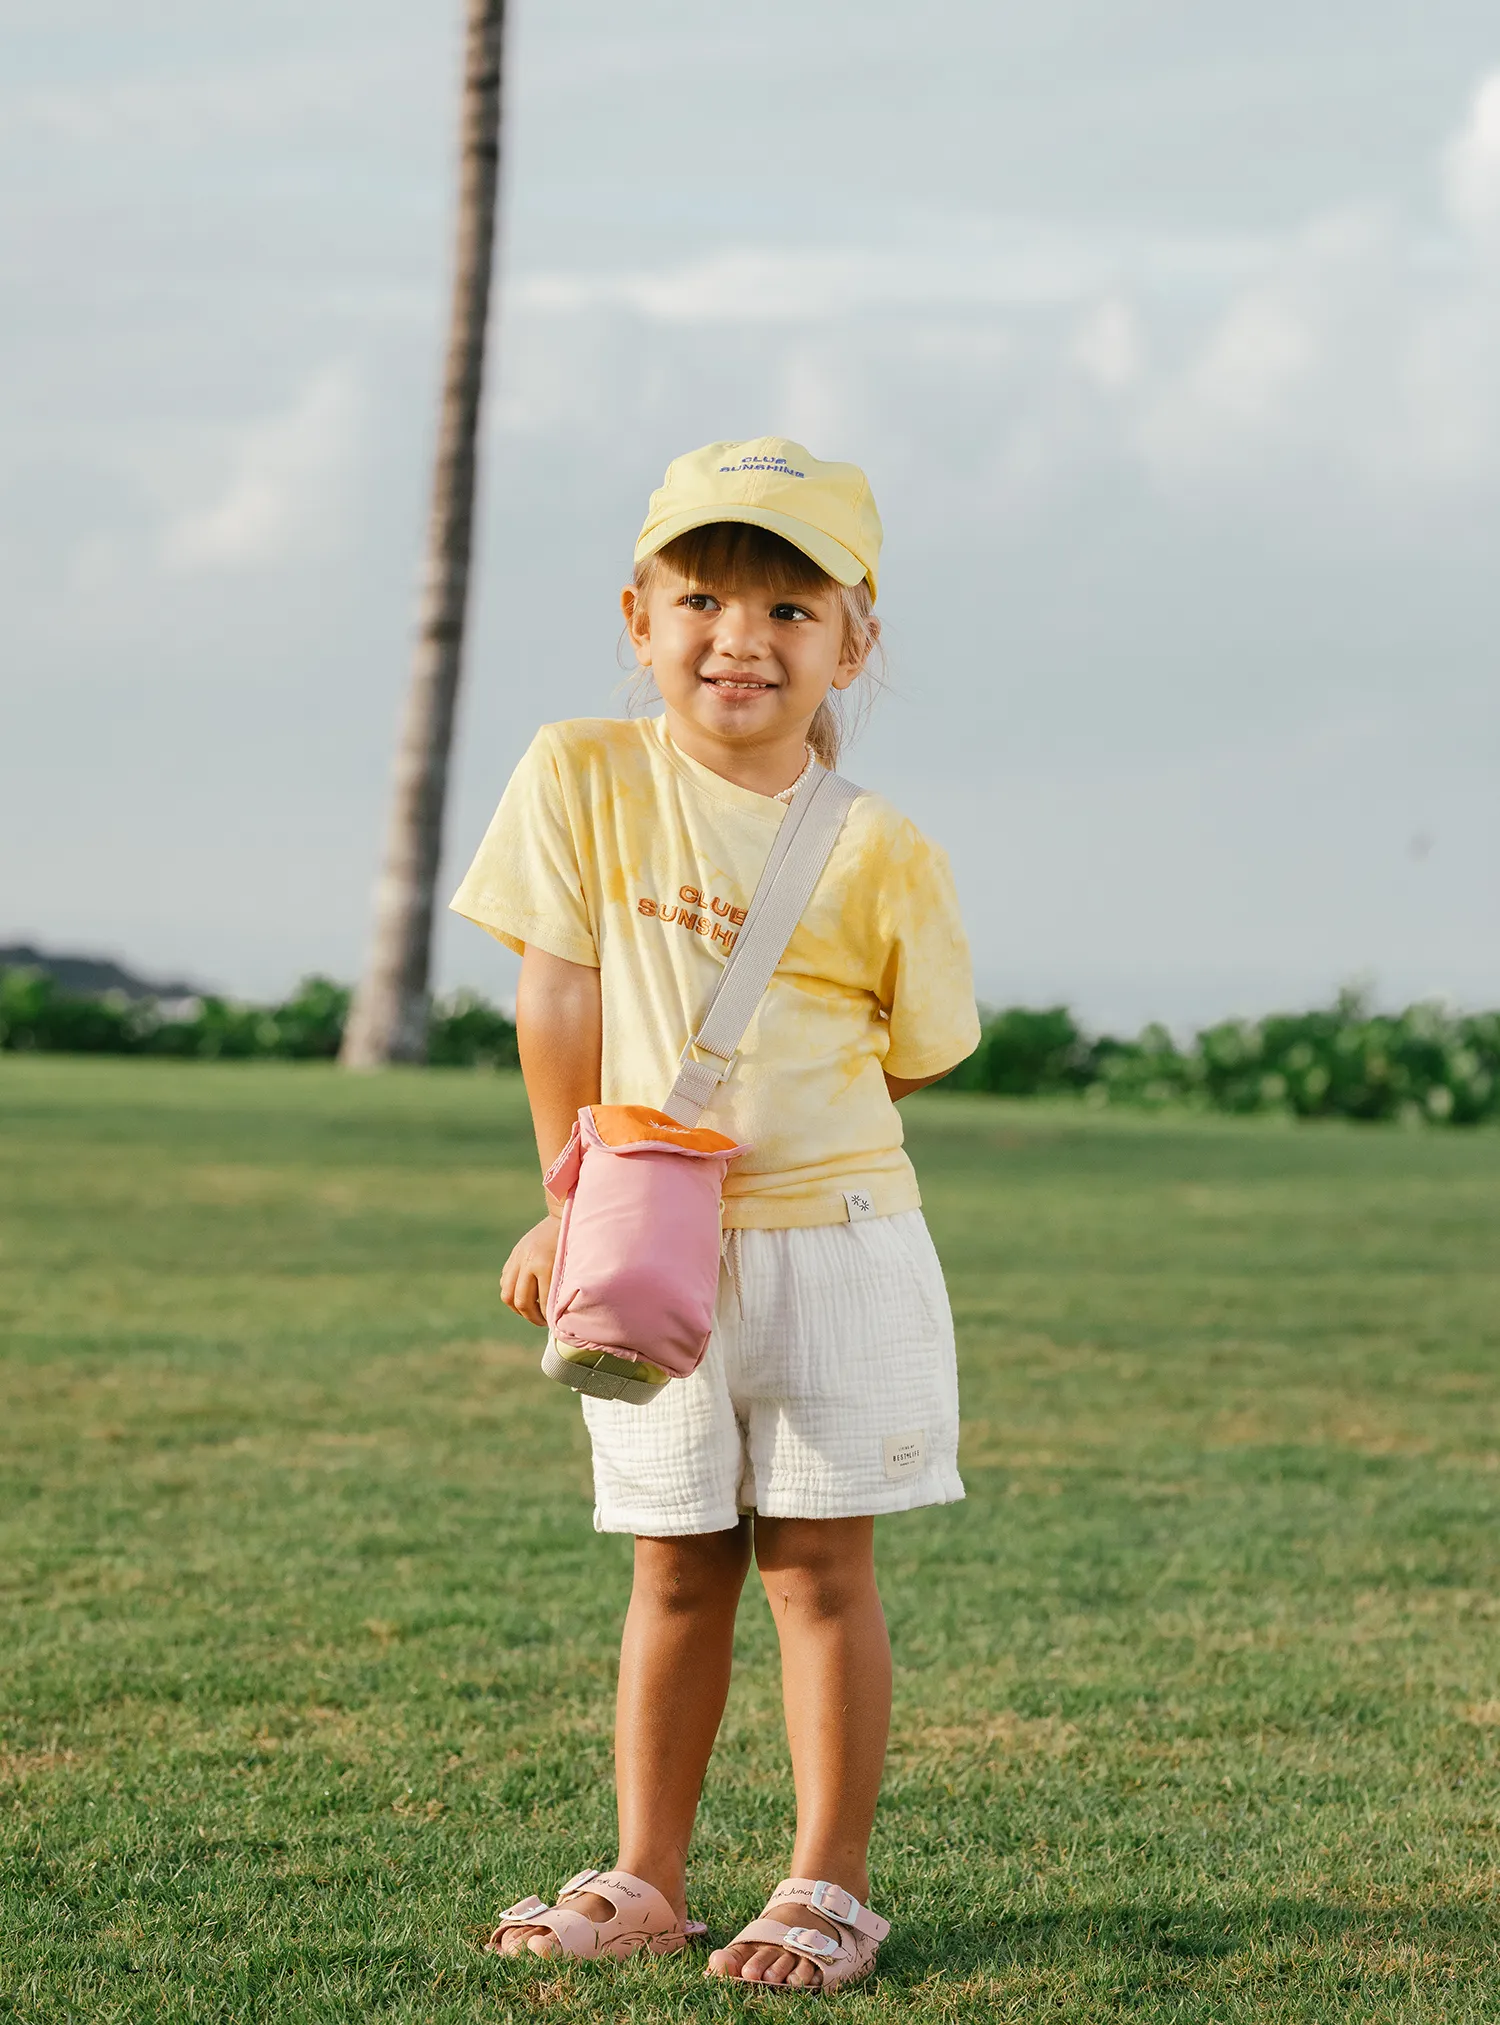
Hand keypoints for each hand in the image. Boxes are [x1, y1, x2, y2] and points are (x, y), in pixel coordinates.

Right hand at [501, 1214, 560, 1328]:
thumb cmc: (574, 1242)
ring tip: (532, 1311)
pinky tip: (527, 1294)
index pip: (543, 1303)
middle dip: (532, 1317)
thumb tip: (560, 1313)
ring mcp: (518, 1258)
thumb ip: (562, 1286)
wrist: (563, 1216)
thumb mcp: (571, 1264)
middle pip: (521, 1302)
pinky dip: (513, 1292)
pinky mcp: (514, 1255)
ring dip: (519, 1308)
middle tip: (544, 1322)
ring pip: (508, 1294)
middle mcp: (527, 1262)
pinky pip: (505, 1281)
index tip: (555, 1324)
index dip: (549, 1318)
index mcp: (544, 1265)